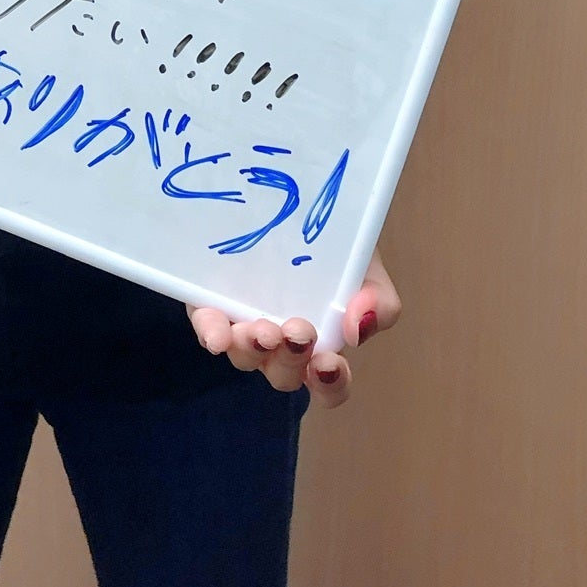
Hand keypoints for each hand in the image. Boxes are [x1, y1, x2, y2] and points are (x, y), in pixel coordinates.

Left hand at [188, 247, 400, 410]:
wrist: (304, 201)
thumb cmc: (338, 245)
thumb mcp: (367, 269)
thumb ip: (377, 302)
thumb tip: (357, 328)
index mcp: (321, 343)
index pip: (328, 384)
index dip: (330, 385)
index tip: (328, 364)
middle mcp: (280, 343)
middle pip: (283, 373)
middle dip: (289, 359)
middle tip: (297, 331)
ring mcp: (244, 325)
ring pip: (245, 356)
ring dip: (252, 350)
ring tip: (261, 329)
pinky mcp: (212, 303)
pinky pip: (208, 327)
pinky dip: (212, 333)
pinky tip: (217, 335)